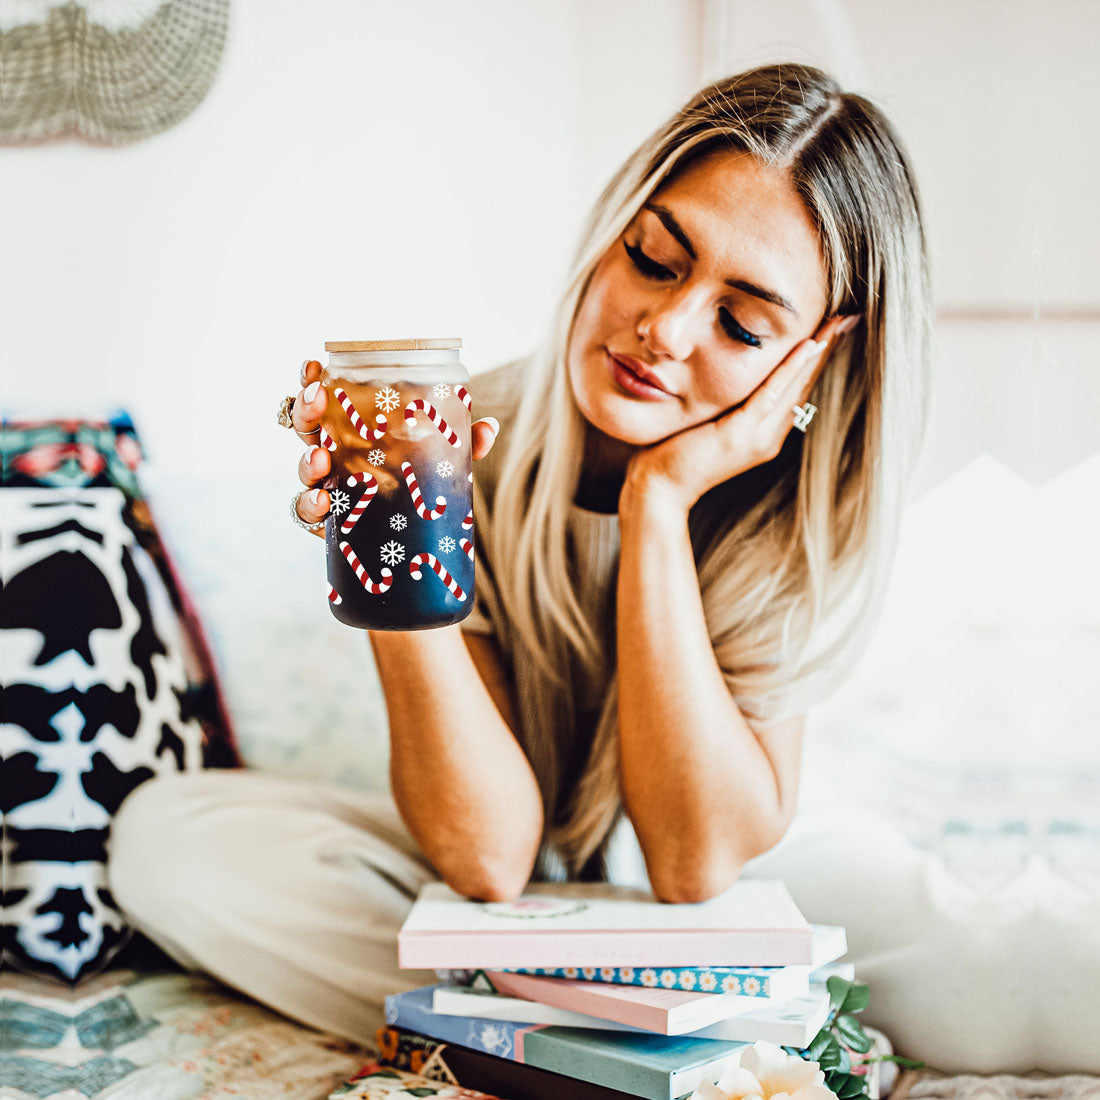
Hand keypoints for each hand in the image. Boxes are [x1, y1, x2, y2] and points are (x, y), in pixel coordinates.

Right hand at [291, 359, 499, 538]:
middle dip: (305, 409)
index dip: (312, 379)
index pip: (325, 398)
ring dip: (306, 458)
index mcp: (354, 430)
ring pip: (302, 467)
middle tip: (316, 398)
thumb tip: (488, 428)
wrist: (416, 544)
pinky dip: (311, 504)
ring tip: (320, 456)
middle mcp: (333, 454)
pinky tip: (324, 501)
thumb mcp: (444, 461)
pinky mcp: (329, 520)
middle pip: (304, 426)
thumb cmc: (421, 487)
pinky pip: (306, 512)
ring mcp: (328, 486)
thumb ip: (463, 444)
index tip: (316, 365)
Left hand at [622, 314, 860, 515]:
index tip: (834, 328)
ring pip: (795, 387)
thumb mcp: (709, 421)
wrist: (658, 488)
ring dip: (818, 353)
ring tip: (838, 323)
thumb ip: (728, 402)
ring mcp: (758, 438)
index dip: (817, 359)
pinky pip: (771, 394)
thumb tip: (729, 373)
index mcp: (765, 433)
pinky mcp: (740, 434)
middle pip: (805, 385)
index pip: (797, 389)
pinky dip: (791, 369)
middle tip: (849, 317)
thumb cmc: (674, 452)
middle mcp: (769, 437)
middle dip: (827, 349)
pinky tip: (808, 345)